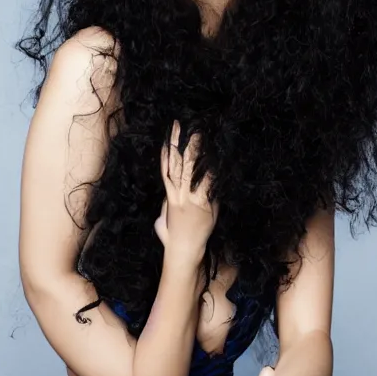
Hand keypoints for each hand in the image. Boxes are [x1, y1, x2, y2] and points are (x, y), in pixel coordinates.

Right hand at [155, 121, 217, 260]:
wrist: (182, 250)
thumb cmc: (174, 236)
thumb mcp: (164, 216)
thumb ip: (166, 204)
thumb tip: (166, 200)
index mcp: (169, 195)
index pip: (166, 167)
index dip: (167, 151)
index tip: (169, 135)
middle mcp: (178, 194)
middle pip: (177, 163)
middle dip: (179, 143)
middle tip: (182, 125)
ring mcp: (190, 198)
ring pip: (189, 170)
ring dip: (193, 152)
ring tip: (196, 135)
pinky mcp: (202, 204)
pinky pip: (206, 184)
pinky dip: (209, 172)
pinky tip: (212, 160)